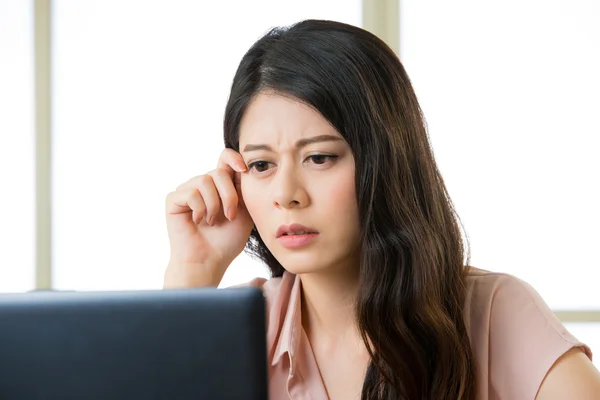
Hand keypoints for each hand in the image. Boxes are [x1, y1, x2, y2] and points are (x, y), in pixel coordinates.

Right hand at [163, 148, 253, 287]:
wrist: (209, 260)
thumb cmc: (227, 240)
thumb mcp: (244, 211)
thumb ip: (244, 188)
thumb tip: (244, 166)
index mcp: (221, 184)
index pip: (226, 158)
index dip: (235, 158)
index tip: (244, 169)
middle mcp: (203, 184)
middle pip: (219, 172)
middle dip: (229, 196)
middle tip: (230, 216)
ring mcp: (187, 190)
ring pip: (205, 181)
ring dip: (214, 205)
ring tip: (213, 222)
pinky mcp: (174, 199)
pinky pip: (191, 194)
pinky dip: (200, 210)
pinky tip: (199, 222)